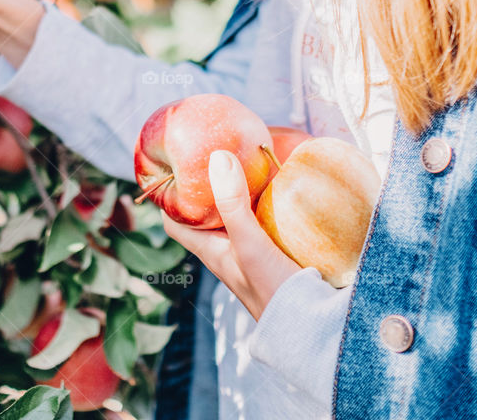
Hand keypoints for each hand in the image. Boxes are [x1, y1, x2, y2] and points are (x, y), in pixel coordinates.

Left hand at [163, 150, 300, 319]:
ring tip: (247, 161)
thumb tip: (218, 157)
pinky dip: (268, 202)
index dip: (168, 197)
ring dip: (240, 191)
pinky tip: (280, 186)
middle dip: (208, 186)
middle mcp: (226, 249)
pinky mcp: (276, 250)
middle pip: (207, 214)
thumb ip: (232, 204)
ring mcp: (251, 250)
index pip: (175, 222)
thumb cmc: (271, 289)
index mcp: (209, 250)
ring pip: (237, 214)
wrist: (308, 322)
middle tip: (214, 154)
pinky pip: (265, 220)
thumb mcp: (248, 242)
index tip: (172, 167)